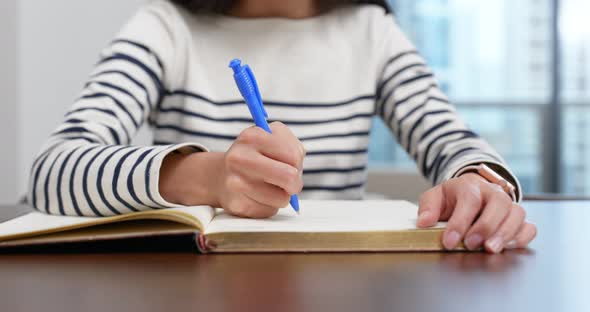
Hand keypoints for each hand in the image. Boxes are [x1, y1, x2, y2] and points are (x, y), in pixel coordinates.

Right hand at [217, 122, 304, 217]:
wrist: (220, 176)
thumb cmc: (256, 157)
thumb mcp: (273, 140)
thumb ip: (293, 150)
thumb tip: (296, 177)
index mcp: (251, 137)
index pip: (293, 155)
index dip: (297, 163)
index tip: (290, 164)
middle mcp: (239, 158)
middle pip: (289, 177)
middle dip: (295, 183)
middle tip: (289, 183)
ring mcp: (235, 183)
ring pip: (282, 198)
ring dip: (282, 196)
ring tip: (269, 188)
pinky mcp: (236, 205)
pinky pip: (269, 211)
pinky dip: (269, 206)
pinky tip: (257, 197)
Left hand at [417, 173, 536, 252]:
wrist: (471, 191)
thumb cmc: (453, 198)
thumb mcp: (435, 197)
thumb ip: (428, 207)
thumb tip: (424, 222)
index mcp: (470, 185)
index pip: (469, 200)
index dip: (459, 222)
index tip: (449, 241)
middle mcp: (492, 192)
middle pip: (498, 204)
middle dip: (485, 227)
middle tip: (471, 245)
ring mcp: (508, 204)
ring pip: (516, 213)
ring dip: (505, 233)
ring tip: (490, 249)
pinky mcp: (517, 218)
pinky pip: (529, 226)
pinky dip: (522, 237)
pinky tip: (510, 246)